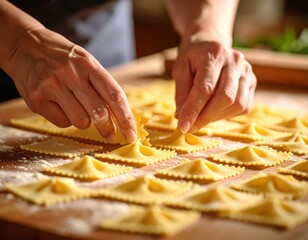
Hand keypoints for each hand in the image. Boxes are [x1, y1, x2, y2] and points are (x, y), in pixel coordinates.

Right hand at [8, 28, 135, 142]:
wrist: (24, 46)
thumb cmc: (63, 58)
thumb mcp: (85, 62)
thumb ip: (102, 85)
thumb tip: (119, 116)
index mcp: (88, 64)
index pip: (114, 96)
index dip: (126, 119)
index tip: (131, 135)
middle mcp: (71, 74)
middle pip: (99, 112)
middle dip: (108, 128)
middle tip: (110, 134)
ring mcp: (52, 86)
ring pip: (81, 121)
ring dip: (85, 122)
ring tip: (77, 109)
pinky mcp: (37, 98)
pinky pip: (62, 122)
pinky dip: (66, 120)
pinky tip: (61, 107)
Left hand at [173, 40, 256, 132]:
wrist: (210, 43)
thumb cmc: (192, 57)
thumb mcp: (180, 69)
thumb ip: (181, 92)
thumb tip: (181, 117)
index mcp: (214, 54)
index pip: (205, 87)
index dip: (193, 110)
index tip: (182, 127)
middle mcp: (235, 61)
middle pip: (225, 97)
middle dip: (205, 117)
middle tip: (190, 127)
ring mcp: (247, 72)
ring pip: (237, 104)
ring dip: (216, 117)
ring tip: (200, 117)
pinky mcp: (252, 82)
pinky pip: (243, 106)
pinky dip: (226, 114)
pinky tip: (213, 111)